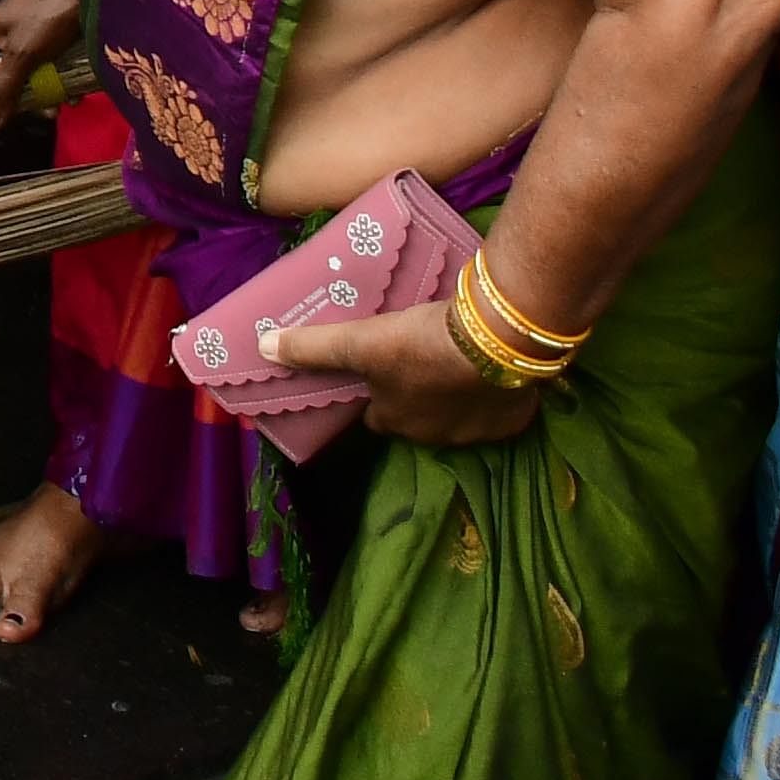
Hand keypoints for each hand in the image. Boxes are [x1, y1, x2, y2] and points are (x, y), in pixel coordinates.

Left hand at [249, 296, 536, 448]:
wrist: (495, 343)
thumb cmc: (418, 346)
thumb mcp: (360, 342)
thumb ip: (313, 348)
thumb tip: (264, 348)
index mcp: (397, 423)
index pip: (378, 415)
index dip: (376, 393)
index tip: (379, 368)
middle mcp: (438, 437)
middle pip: (420, 417)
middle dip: (419, 394)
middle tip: (419, 355)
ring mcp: (480, 432)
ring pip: (461, 414)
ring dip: (457, 393)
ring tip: (455, 356)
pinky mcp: (516, 419)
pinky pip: (502, 409)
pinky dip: (496, 392)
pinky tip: (492, 366)